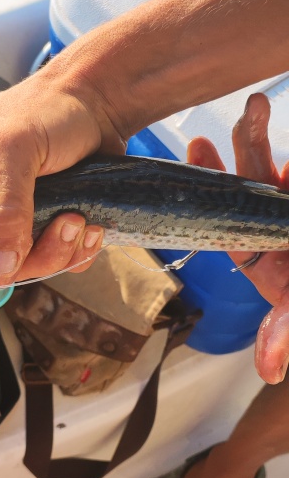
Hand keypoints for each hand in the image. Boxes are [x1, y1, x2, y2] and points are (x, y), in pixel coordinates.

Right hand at [0, 60, 126, 331]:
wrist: (96, 103)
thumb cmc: (43, 109)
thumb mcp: (11, 145)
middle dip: (12, 265)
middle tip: (57, 229)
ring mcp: (0, 223)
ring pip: (12, 272)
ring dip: (52, 255)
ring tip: (79, 220)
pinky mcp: (36, 230)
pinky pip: (47, 266)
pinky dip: (72, 255)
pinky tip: (88, 226)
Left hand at [187, 93, 288, 384]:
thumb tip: (269, 370)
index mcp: (262, 256)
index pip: (228, 223)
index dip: (212, 186)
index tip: (198, 149)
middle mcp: (272, 229)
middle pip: (247, 187)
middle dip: (240, 151)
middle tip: (235, 120)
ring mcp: (288, 206)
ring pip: (272, 171)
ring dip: (261, 139)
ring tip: (255, 106)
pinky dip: (286, 154)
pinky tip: (264, 111)